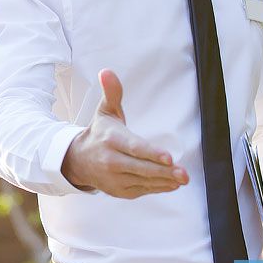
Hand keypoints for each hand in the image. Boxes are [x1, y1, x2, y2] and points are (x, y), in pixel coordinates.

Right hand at [61, 69, 188, 197]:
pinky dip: (157, 188)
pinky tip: (172, 184)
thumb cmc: (100, 133)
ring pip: (143, 181)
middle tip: (183, 173)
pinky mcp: (119, 191)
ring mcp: (115, 178)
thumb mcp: (105, 111)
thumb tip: (106, 72)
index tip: (169, 157)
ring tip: (182, 179)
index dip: (152, 153)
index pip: (134, 148)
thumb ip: (112, 92)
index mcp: (111, 140)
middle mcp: (111, 161)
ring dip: (165, 181)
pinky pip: (141, 190)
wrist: (79, 160)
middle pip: (141, 168)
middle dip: (164, 171)